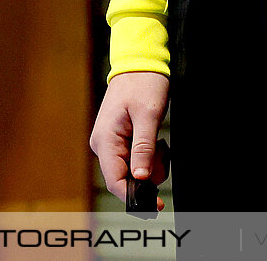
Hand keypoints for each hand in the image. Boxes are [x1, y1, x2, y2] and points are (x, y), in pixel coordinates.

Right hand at [90, 71, 170, 204]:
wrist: (139, 61)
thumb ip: (143, 148)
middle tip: (163, 154)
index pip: (116, 181)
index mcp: (105, 140)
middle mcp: (102, 144)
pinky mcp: (118, 139)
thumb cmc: (143, 83)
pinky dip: (149, 157)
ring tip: (160, 143)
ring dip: (151, 165)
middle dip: (148, 176)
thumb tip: (141, 179)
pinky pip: (134, 159)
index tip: (157, 205)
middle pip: (125, 179)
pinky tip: (156, 141)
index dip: (136, 197)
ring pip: (132, 171)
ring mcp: (109, 142)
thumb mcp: (148, 115)